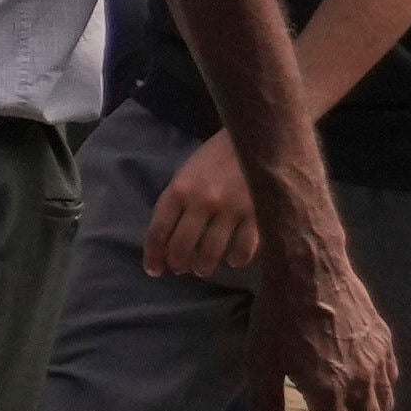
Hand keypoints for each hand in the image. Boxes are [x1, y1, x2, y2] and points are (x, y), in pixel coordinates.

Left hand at [136, 141, 261, 285]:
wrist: (254, 139)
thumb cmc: (214, 159)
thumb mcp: (186, 175)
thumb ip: (176, 203)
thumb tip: (166, 239)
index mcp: (179, 190)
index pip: (158, 231)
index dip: (153, 256)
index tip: (154, 270)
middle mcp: (202, 201)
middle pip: (182, 247)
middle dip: (178, 264)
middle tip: (181, 268)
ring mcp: (230, 209)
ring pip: (211, 253)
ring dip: (203, 266)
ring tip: (203, 268)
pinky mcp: (257, 214)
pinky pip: (243, 248)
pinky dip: (236, 260)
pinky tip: (233, 260)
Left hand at [266, 240, 405, 410]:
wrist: (311, 267)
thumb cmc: (279, 314)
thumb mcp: (261, 362)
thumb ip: (263, 405)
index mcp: (329, 389)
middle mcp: (361, 380)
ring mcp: (378, 360)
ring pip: (385, 407)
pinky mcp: (385, 341)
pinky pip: (391, 381)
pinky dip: (382, 399)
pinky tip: (369, 398)